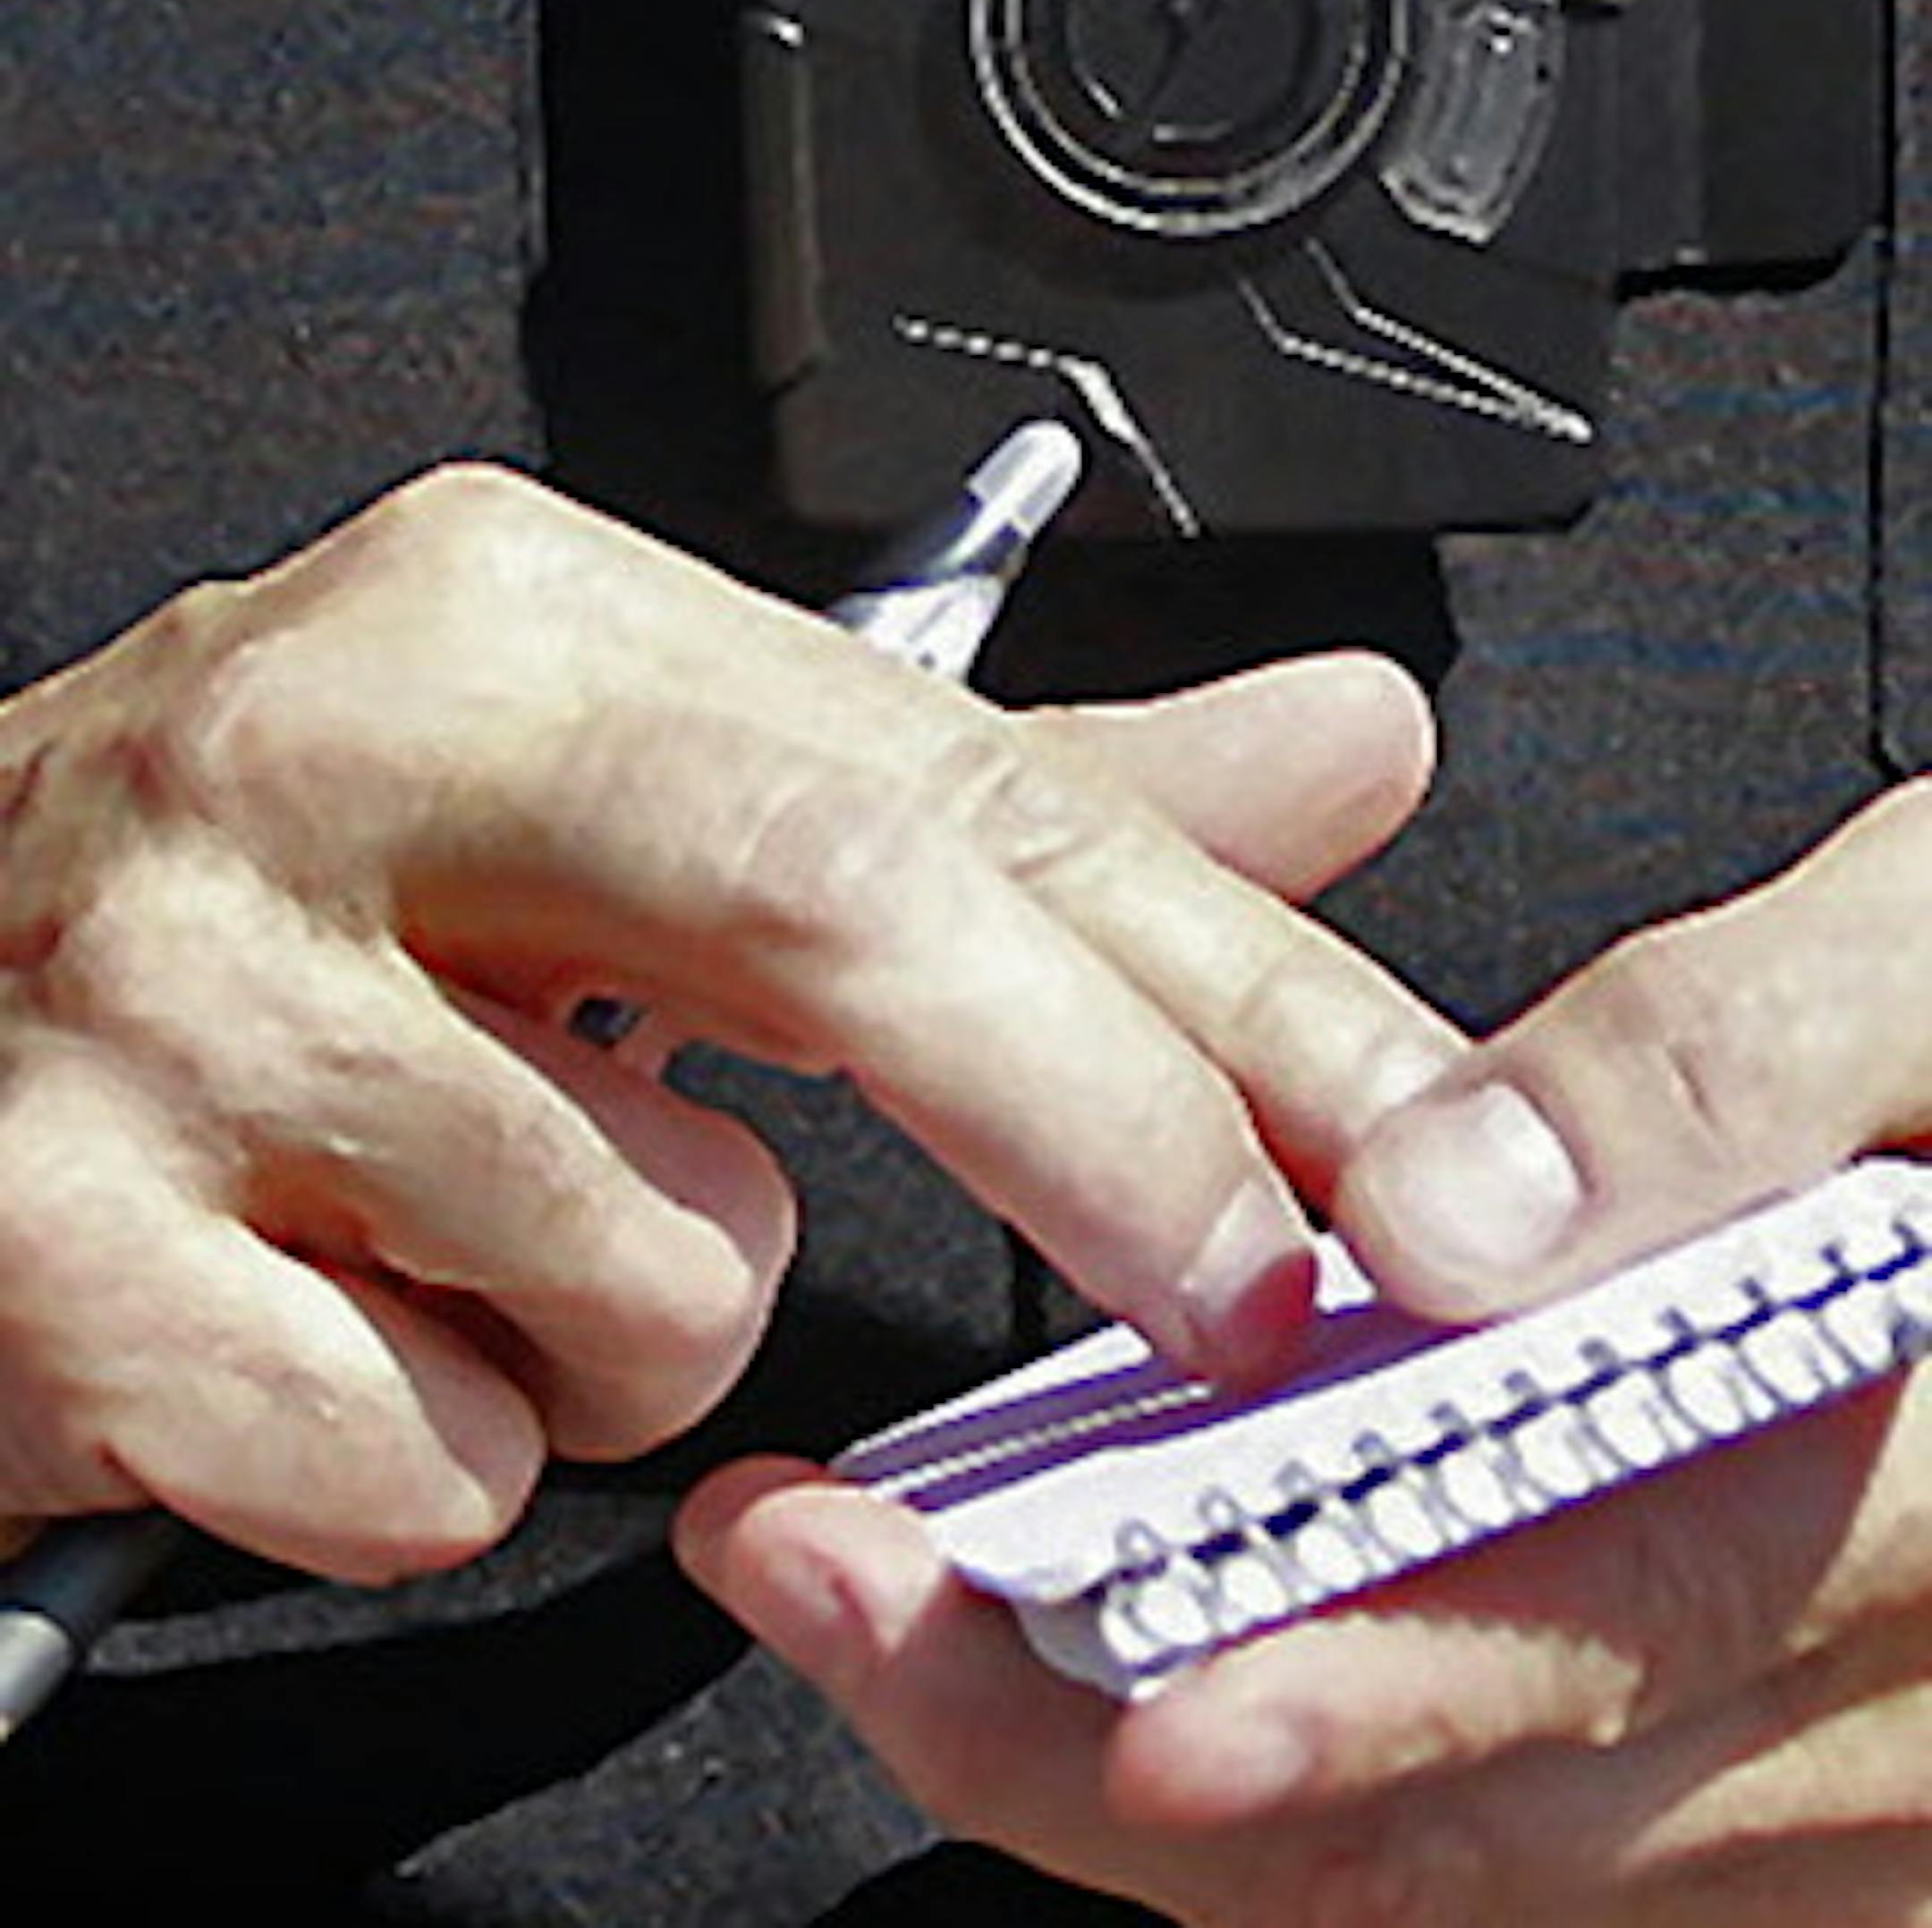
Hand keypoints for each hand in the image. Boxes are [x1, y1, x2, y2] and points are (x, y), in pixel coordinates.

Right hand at [0, 464, 1443, 1581]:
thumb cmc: (325, 891)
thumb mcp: (650, 787)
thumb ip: (1002, 798)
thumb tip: (1341, 748)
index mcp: (506, 607)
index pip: (963, 783)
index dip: (1247, 986)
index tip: (1437, 1162)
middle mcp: (324, 751)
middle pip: (833, 926)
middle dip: (1102, 1135)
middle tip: (1244, 1296)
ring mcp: (167, 1000)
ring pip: (653, 1281)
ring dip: (662, 1316)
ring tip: (500, 1212)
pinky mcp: (55, 1255)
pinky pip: (437, 1467)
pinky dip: (464, 1449)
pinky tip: (348, 1317)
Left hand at [680, 785, 1931, 1925]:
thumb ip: (1732, 1069)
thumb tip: (1455, 1215)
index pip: (1617, 1626)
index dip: (1344, 1682)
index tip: (1085, 1671)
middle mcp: (1908, 1714)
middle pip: (1484, 1819)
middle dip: (1117, 1738)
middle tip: (840, 1591)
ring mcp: (1854, 1795)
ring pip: (1473, 1870)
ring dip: (1165, 1762)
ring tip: (903, 1612)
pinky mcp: (1789, 1788)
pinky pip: (1519, 1836)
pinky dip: (1304, 1761)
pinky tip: (1132, 1639)